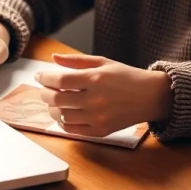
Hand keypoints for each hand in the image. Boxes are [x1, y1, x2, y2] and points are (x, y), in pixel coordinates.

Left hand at [35, 53, 173, 137]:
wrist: (151, 96)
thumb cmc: (126, 76)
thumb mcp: (103, 62)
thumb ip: (76, 61)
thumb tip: (53, 58)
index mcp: (95, 79)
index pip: (60, 79)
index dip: (45, 78)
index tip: (39, 76)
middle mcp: (95, 99)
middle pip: (57, 99)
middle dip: (45, 93)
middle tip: (44, 89)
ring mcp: (98, 117)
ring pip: (62, 116)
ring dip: (52, 108)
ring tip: (54, 102)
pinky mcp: (101, 131)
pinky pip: (73, 131)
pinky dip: (63, 123)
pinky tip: (64, 115)